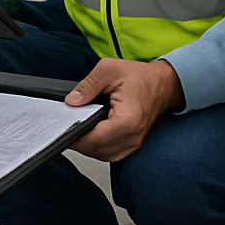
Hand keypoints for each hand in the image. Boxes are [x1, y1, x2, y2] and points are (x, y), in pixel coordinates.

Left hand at [65, 58, 184, 161]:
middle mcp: (132, 136)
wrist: (163, 84)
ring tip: (76, 127)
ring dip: (87, 144)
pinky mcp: (131, 144)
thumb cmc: (141, 77)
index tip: (62, 126)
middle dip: (78, 139)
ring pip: (101, 154)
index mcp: (128, 120)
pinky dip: (97, 145)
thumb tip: (71, 101)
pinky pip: (109, 153)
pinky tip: (90, 132)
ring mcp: (134, 143)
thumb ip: (87, 86)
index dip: (75, 135)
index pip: (95, 139)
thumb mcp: (109, 70)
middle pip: (96, 149)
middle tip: (65, 125)